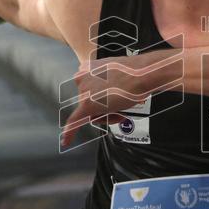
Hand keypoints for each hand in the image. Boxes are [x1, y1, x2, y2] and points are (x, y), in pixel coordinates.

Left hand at [60, 50, 181, 147]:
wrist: (141, 74)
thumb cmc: (136, 72)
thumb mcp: (117, 72)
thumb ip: (108, 80)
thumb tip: (109, 91)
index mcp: (87, 67)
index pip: (90, 88)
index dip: (101, 96)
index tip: (105, 98)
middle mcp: (82, 77)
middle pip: (90, 101)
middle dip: (105, 107)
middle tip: (121, 107)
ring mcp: (84, 91)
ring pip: (92, 112)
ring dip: (107, 116)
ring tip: (122, 111)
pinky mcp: (87, 105)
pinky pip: (75, 121)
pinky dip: (70, 133)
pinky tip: (66, 141)